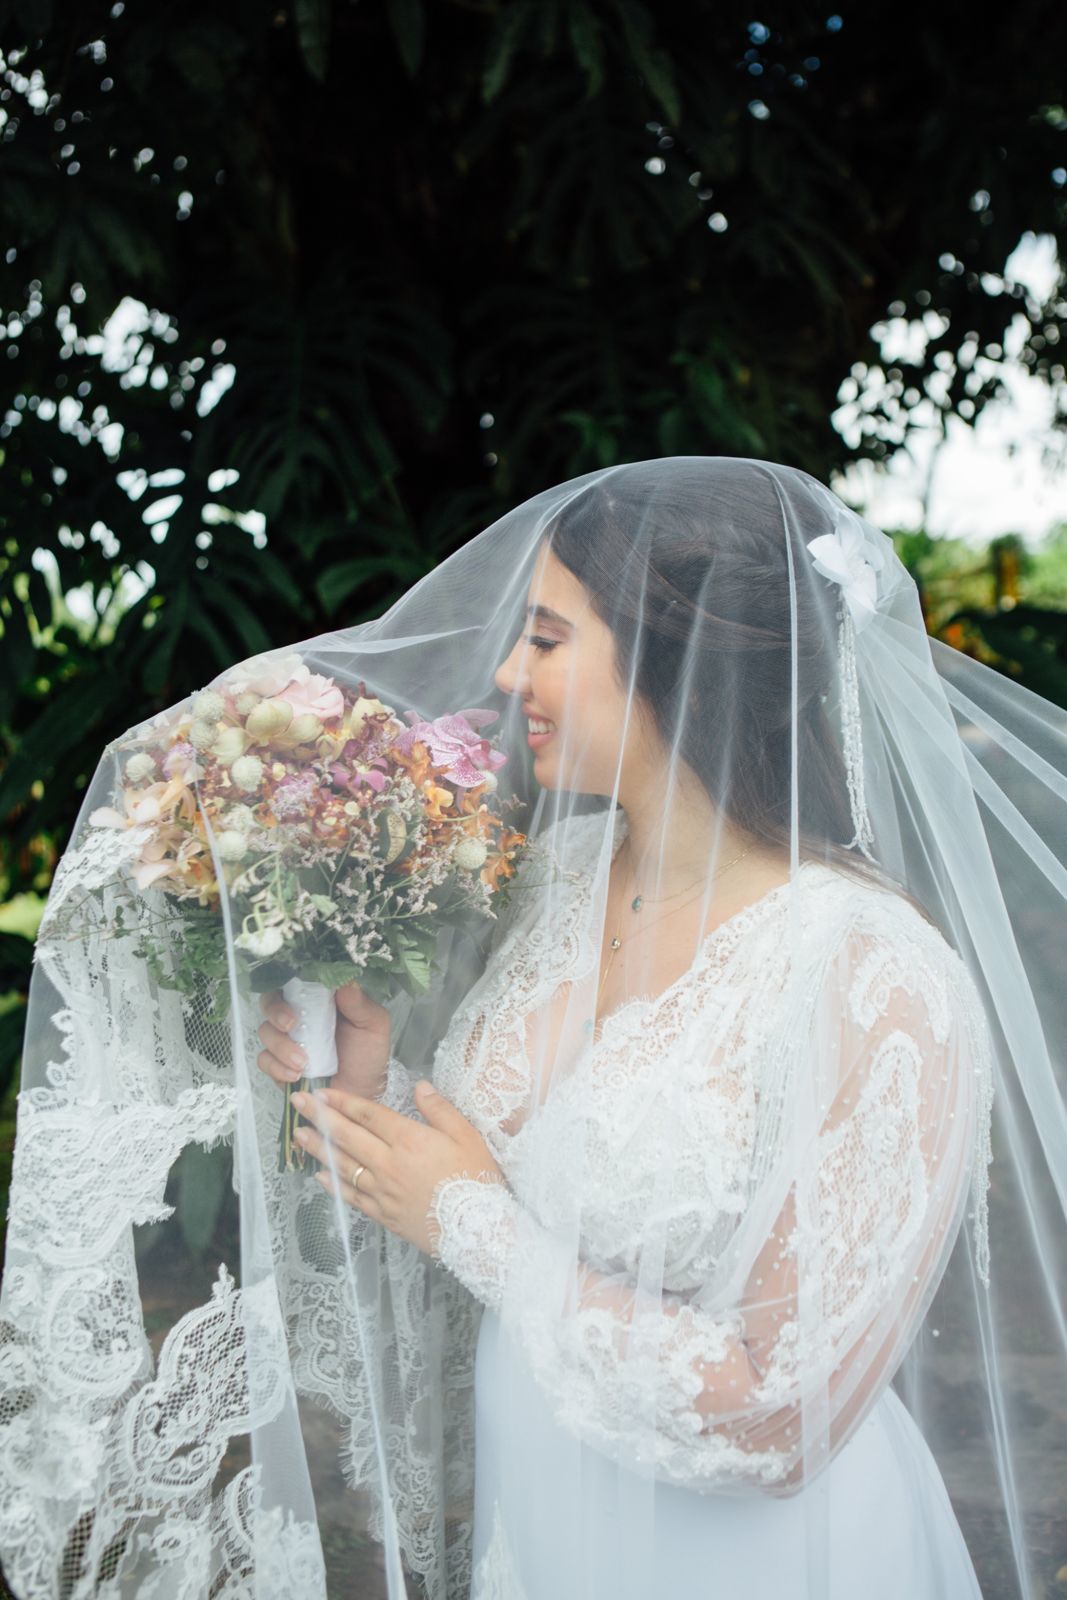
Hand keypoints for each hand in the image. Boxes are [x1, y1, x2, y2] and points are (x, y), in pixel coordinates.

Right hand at [256, 980, 391, 1099]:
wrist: (362, 1094)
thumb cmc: (368, 1056)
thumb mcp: (373, 1025)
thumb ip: (360, 1004)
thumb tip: (345, 981)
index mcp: (319, 1000)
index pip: (294, 981)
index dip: (288, 983)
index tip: (297, 996)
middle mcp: (299, 1016)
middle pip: (270, 1002)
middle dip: (275, 1012)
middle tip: (291, 1025)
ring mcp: (286, 1040)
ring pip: (265, 1032)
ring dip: (280, 1046)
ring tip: (302, 1063)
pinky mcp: (279, 1065)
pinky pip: (264, 1060)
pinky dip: (276, 1067)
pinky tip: (296, 1075)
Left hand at [288, 1079, 506, 1257]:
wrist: (479, 1230)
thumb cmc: (476, 1179)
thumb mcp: (467, 1135)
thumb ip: (440, 1109)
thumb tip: (420, 1086)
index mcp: (409, 1140)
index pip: (368, 1115)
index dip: (343, 1102)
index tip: (322, 1092)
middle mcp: (389, 1164)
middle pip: (348, 1136)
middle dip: (320, 1117)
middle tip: (297, 1103)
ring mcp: (383, 1191)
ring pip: (343, 1165)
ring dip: (319, 1149)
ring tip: (298, 1135)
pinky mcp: (383, 1214)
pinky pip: (351, 1197)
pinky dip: (333, 1185)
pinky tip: (320, 1177)